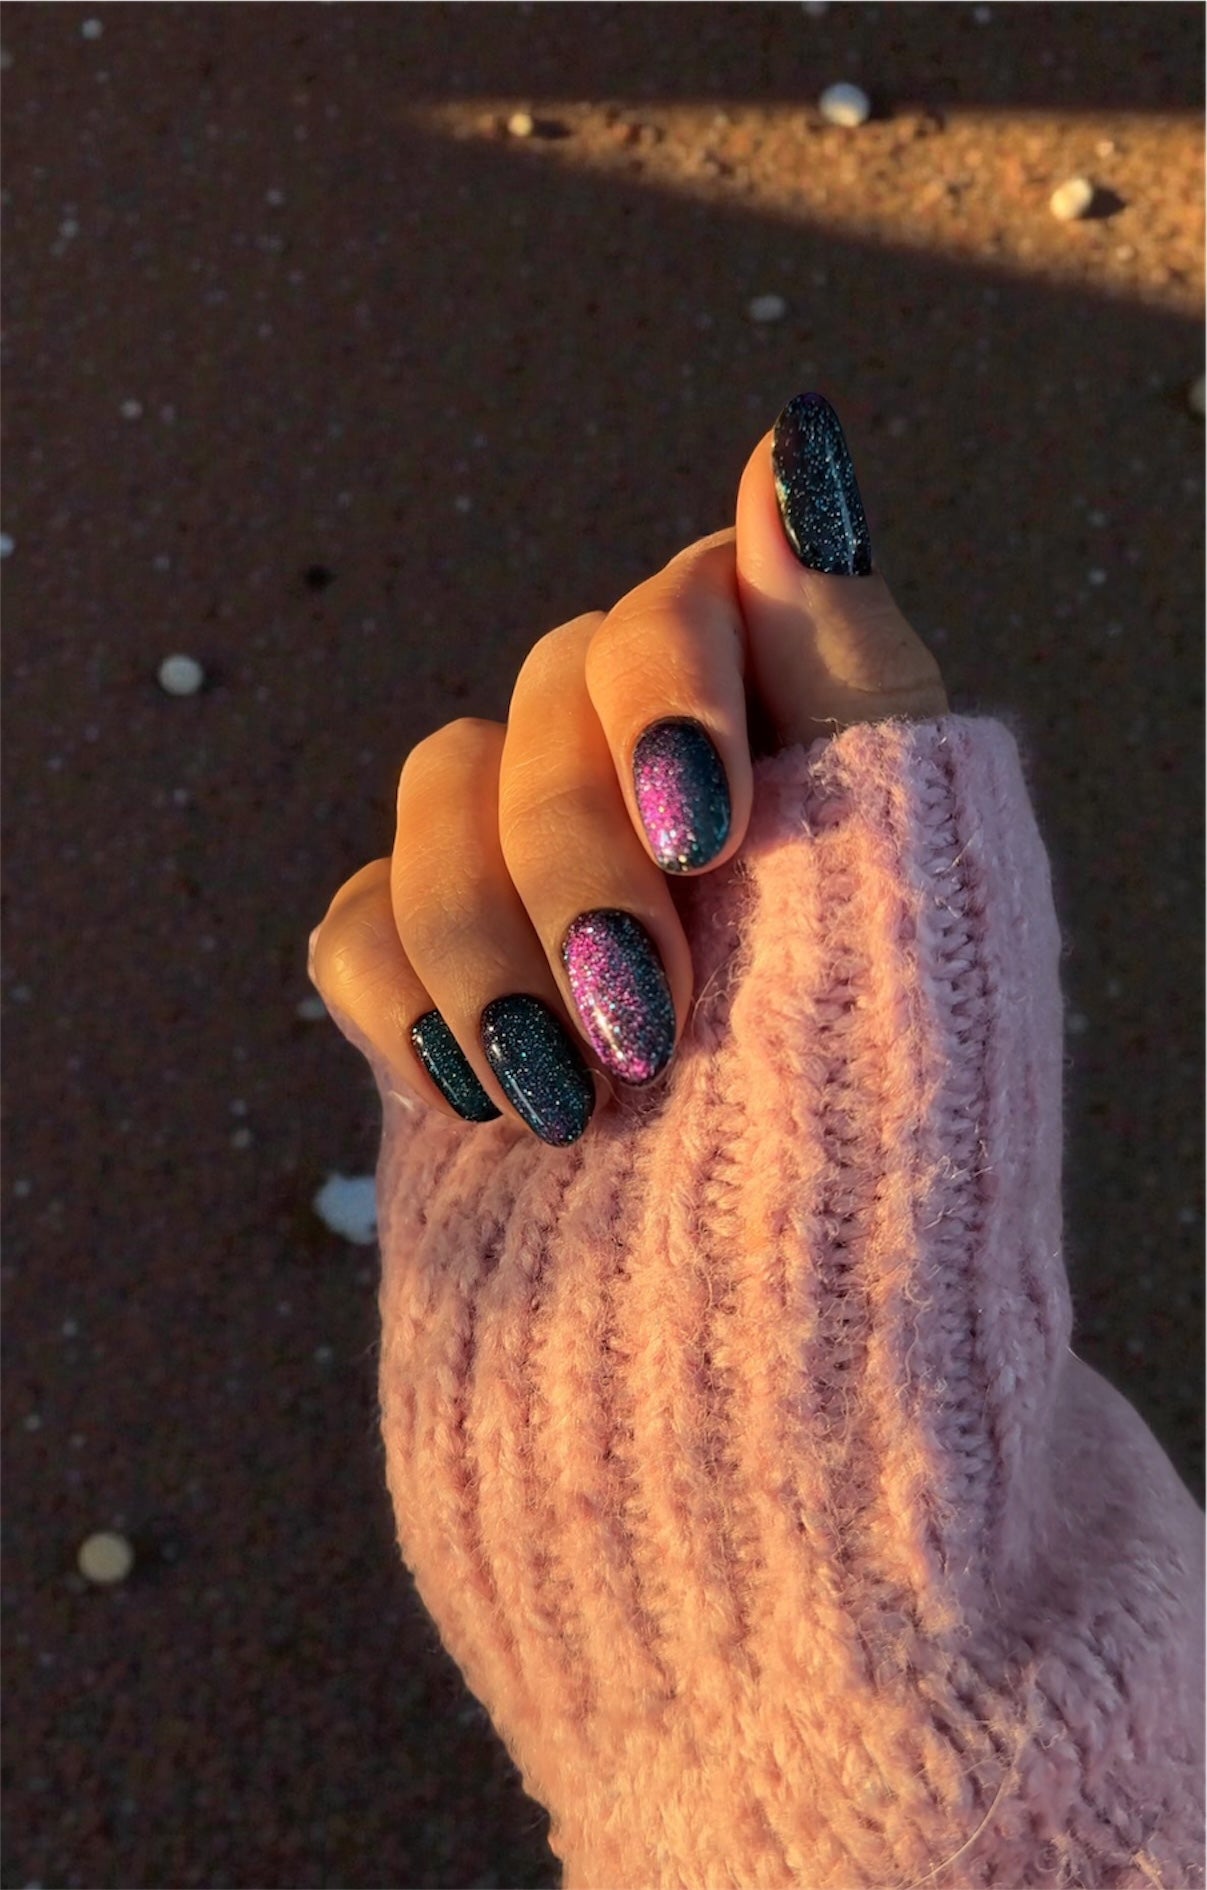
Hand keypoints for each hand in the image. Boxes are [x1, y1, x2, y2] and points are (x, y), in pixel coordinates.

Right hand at [309, 395, 945, 1141]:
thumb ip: (852, 667)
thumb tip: (802, 440)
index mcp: (810, 771)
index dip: (676, 679)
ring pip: (433, 790)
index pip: (703, 596)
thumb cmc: (889, 1187)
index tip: (716, 834)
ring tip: (571, 1103)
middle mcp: (674, 823)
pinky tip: (480, 1103)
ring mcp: (544, 916)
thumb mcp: (913, 901)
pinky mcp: (439, 1010)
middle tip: (648, 1026)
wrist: (762, 1436)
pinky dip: (399, 997)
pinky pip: (354, 922)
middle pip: (547, 688)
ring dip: (485, 937)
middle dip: (580, 854)